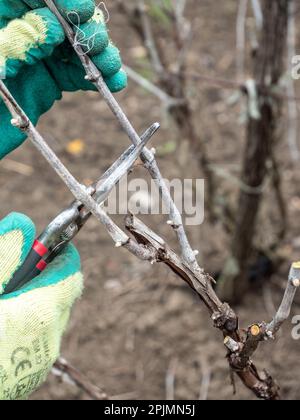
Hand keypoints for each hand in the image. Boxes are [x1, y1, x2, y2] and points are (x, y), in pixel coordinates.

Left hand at [0, 0, 126, 158]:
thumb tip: (53, 25)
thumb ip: (16, 44)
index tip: (81, 10)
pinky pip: (78, 75)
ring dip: (99, 53)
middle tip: (96, 43)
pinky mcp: (49, 83)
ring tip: (110, 66)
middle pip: (61, 17)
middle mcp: (20, 33)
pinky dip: (99, 79)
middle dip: (85, 27)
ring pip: (75, 45)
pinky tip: (114, 83)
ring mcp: (37, 58)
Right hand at [0, 213, 82, 399]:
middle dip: (44, 276)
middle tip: (17, 272)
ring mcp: (40, 360)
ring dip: (34, 301)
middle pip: (61, 292)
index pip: (71, 271)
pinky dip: (27, 324)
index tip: (47, 244)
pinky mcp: (29, 375)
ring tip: (7, 298)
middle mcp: (48, 338)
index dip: (61, 253)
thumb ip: (4, 256)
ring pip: (50, 316)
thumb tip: (23, 223)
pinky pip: (39, 338)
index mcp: (39, 313)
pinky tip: (5, 323)